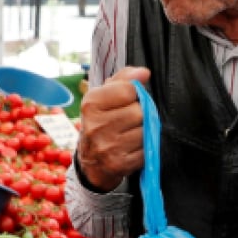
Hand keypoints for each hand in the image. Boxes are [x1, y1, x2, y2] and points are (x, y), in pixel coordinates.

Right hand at [76, 67, 150, 189]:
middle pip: (138, 112)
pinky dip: (143, 149)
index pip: (128, 90)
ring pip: (145, 131)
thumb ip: (124, 79)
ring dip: (143, 132)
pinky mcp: (119, 164)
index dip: (135, 94)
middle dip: (140, 115)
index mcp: (91, 104)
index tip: (129, 100)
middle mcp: (95, 126)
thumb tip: (144, 73)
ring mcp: (107, 147)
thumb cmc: (101, 122)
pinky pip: (146, 150)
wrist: (91, 162)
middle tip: (129, 120)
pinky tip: (131, 148)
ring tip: (130, 134)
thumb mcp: (104, 96)